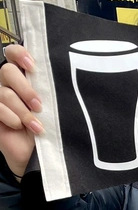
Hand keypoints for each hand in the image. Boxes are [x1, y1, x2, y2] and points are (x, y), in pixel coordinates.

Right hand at [0, 44, 41, 179]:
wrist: (37, 156)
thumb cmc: (48, 130)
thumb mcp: (52, 109)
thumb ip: (49, 92)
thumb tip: (59, 79)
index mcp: (25, 78)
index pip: (14, 54)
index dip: (20, 54)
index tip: (33, 67)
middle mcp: (10, 85)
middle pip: (7, 71)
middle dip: (24, 88)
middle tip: (39, 105)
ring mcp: (0, 99)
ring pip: (4, 93)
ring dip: (22, 110)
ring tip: (36, 125)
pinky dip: (10, 117)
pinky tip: (20, 127)